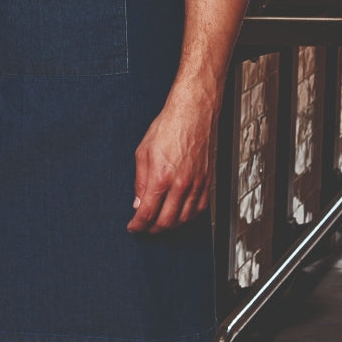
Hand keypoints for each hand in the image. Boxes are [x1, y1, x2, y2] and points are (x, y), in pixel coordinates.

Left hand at [127, 94, 217, 233]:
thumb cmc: (169, 126)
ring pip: (184, 219)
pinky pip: (199, 208)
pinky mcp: (208, 181)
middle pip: (166, 222)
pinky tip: (180, 213)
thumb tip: (138, 202)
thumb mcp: (143, 152)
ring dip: (170, 225)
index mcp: (161, 177)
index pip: (147, 213)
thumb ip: (140, 181)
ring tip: (160, 222)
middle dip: (152, 229)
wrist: (193, 113)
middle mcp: (181, 184)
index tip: (133, 227)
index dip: (138, 225)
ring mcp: (196, 184)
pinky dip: (188, 216)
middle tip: (144, 227)